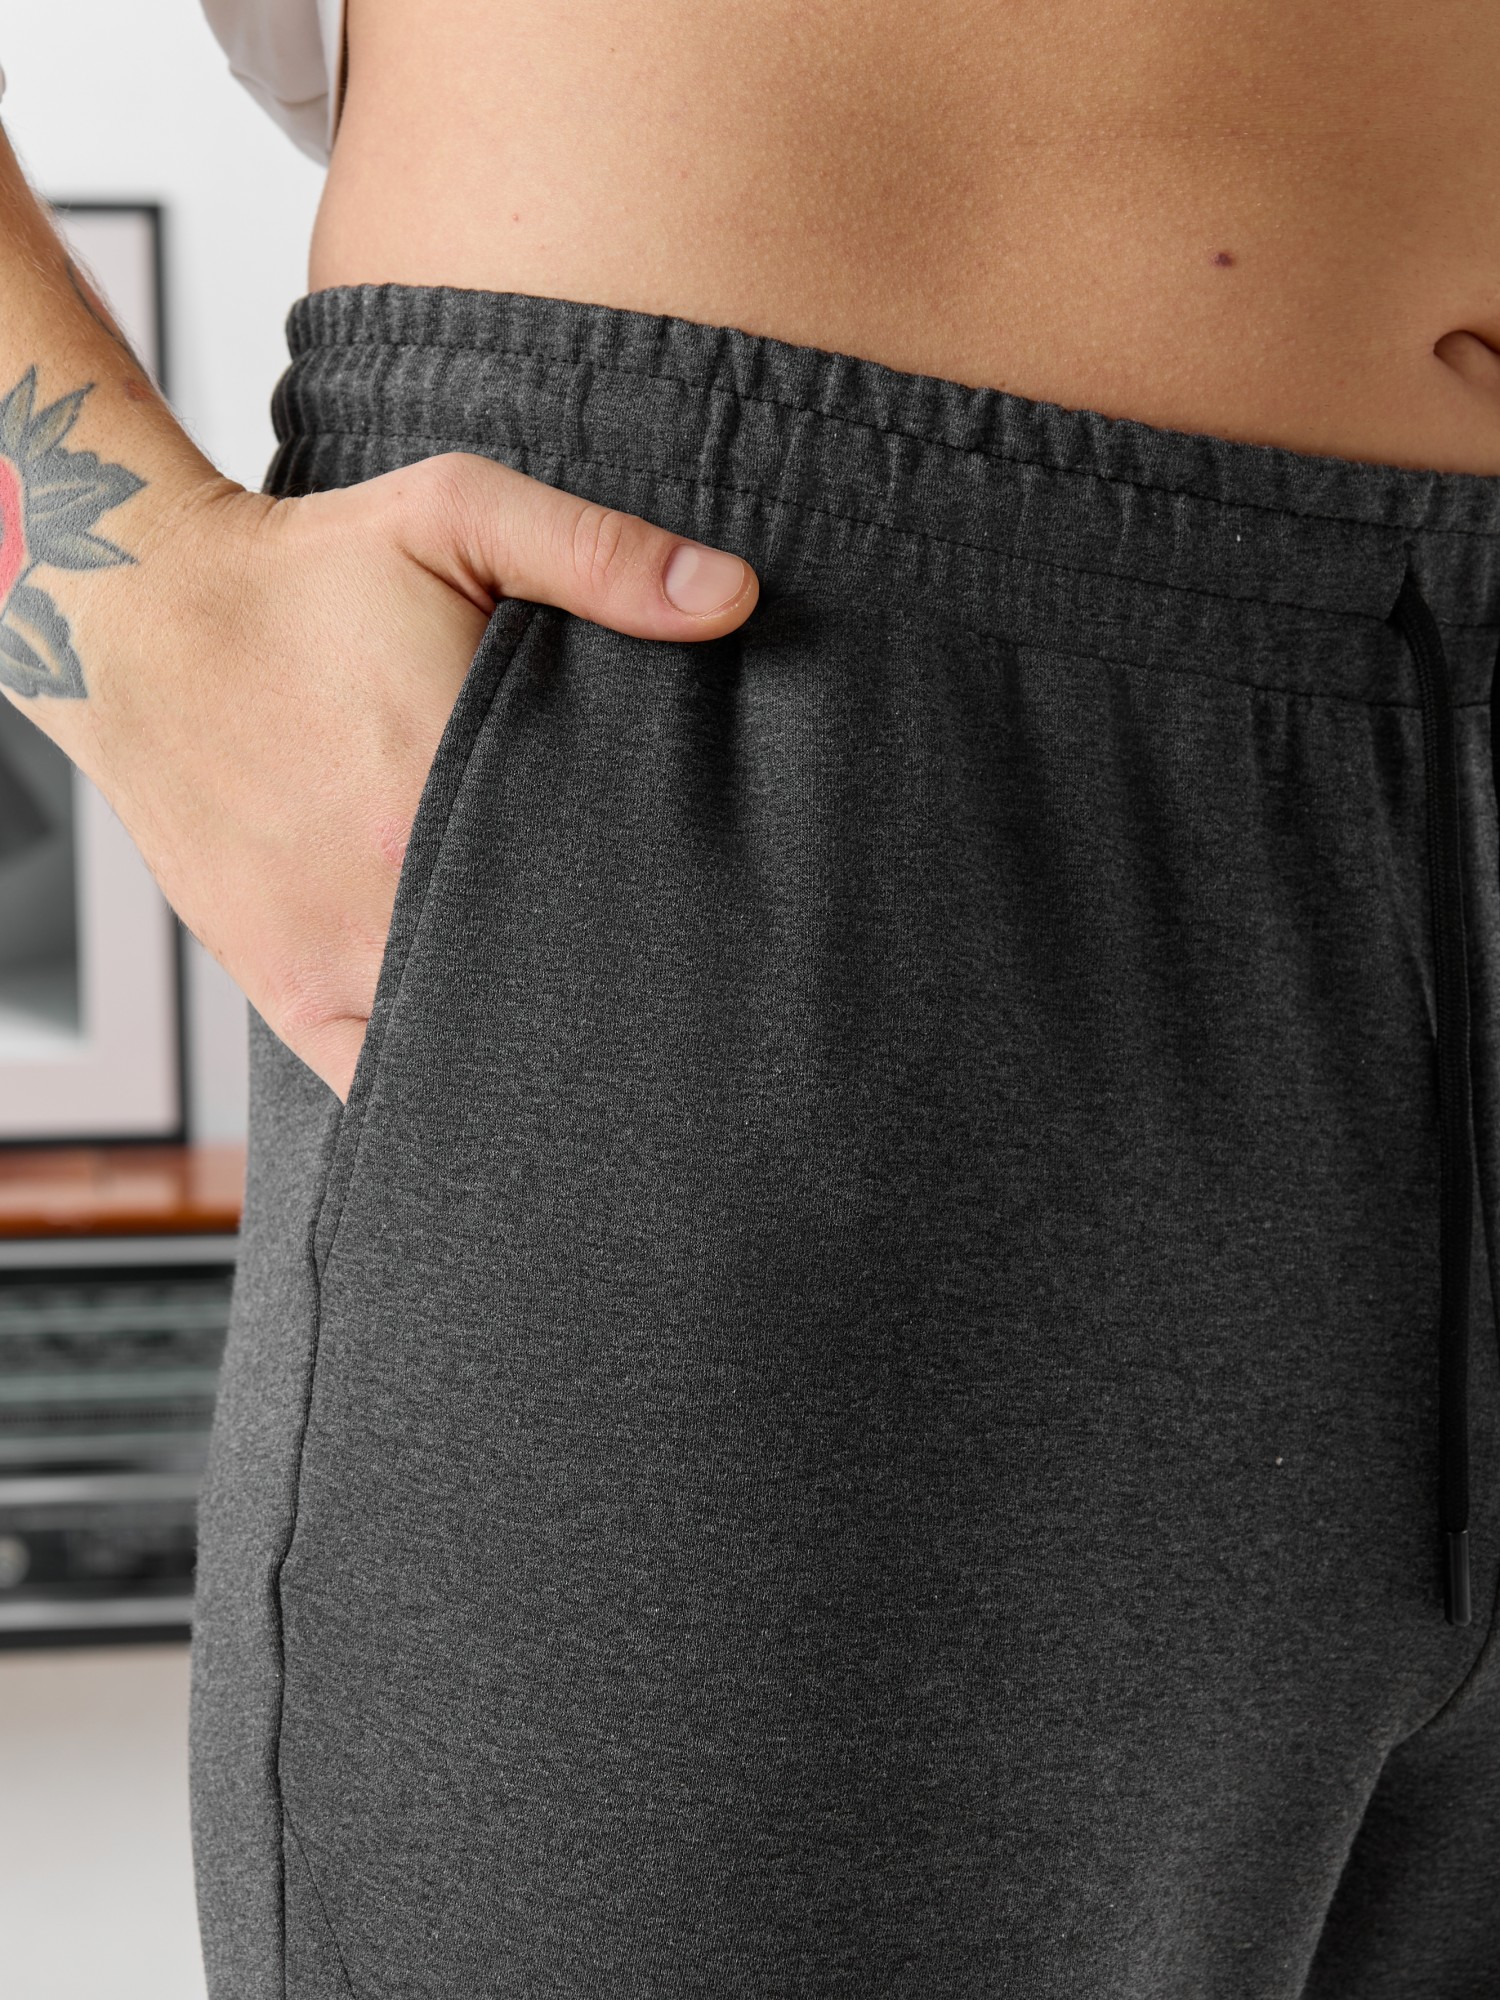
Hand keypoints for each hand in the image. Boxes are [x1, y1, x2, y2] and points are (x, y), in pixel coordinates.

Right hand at [86, 452, 759, 1104]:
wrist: (137, 622)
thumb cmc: (306, 571)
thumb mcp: (456, 516)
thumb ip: (597, 554)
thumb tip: (730, 598)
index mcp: (451, 788)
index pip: (603, 897)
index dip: (667, 916)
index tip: (714, 924)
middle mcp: (394, 895)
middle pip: (543, 984)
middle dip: (608, 990)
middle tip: (674, 993)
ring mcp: (335, 958)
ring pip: (467, 1046)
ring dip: (530, 1047)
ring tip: (596, 1042)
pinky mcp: (287, 990)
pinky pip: (375, 1085)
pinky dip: (436, 1087)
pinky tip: (492, 1080)